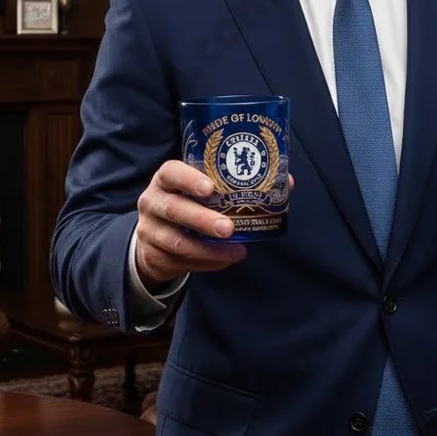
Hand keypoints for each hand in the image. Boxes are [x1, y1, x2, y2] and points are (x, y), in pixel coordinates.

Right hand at [134, 160, 294, 292]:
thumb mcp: (202, 191)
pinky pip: (181, 262)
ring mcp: (150, 230)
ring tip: (237, 251)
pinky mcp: (153, 255)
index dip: (189, 179)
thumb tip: (286, 182)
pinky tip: (225, 260)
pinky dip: (207, 263)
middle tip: (229, 228)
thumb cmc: (189, 204)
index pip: (171, 172)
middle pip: (173, 208)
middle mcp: (152, 201)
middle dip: (202, 219)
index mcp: (166, 180)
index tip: (210, 188)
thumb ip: (237, 184)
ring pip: (177, 240)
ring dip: (208, 249)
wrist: (155, 237)